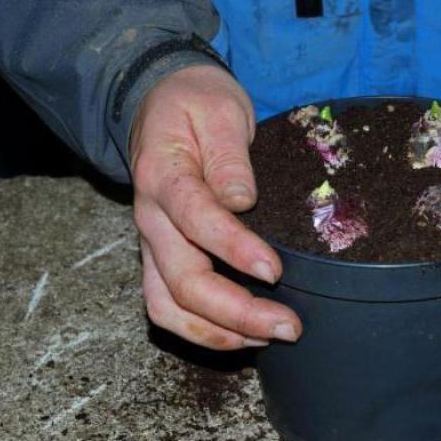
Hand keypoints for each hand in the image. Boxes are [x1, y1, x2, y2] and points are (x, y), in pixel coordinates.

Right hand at [130, 65, 301, 349]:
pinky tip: (244, 335)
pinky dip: (204, 330)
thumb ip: (229, 155)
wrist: (160, 102)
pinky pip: (169, 307)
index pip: (196, 219)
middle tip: (289, 325)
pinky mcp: (161, 257)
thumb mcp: (219, 109)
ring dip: (220, 332)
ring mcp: (153, 243)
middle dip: (237, 312)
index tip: (274, 270)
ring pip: (169, 307)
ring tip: (271, 337)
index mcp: (164, 176)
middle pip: (183, 281)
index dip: (234, 250)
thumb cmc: (196, 103)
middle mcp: (151, 218)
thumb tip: (241, 200)